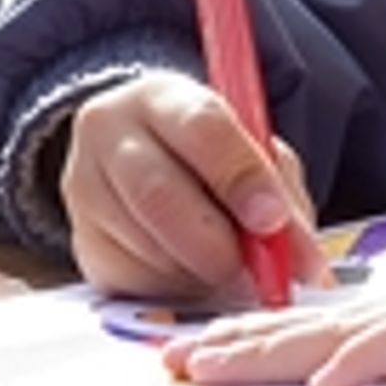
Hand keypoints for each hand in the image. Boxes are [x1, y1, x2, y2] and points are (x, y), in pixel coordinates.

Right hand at [61, 70, 327, 299]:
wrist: (143, 158)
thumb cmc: (209, 155)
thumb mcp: (248, 149)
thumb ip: (277, 189)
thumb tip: (301, 260)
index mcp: (159, 96)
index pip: (202, 129)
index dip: (243, 178)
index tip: (273, 221)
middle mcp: (107, 133)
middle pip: (160, 195)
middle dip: (219, 242)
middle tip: (256, 269)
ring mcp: (84, 189)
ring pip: (148, 247)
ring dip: (201, 272)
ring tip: (229, 269)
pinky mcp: (83, 243)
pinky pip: (134, 282)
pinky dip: (175, 290)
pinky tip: (192, 275)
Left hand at [161, 177, 385, 385]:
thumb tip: (363, 372)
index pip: (310, 328)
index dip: (250, 338)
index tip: (195, 354)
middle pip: (304, 328)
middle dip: (233, 346)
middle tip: (169, 364)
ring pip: (337, 334)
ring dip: (270, 351)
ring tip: (214, 366)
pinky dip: (365, 361)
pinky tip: (327, 378)